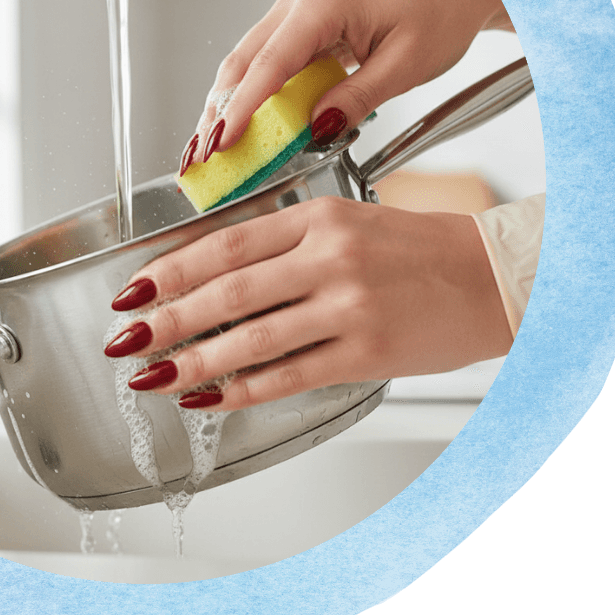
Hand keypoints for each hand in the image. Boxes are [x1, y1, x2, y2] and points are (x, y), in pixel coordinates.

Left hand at [105, 197, 511, 410]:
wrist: (489, 277)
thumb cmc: (416, 249)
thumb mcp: (346, 221)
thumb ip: (283, 242)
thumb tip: (211, 275)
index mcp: (318, 217)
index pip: (225, 244)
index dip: (170, 270)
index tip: (133, 289)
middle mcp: (329, 258)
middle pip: (227, 292)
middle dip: (166, 319)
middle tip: (125, 339)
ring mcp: (348, 307)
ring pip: (250, 338)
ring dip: (193, 361)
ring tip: (154, 376)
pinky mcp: (365, 353)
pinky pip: (289, 375)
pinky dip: (243, 389)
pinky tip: (210, 397)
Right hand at [181, 0, 512, 172]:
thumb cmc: (439, 13)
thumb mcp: (404, 66)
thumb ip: (354, 98)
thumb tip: (313, 129)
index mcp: (322, 4)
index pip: (268, 66)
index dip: (239, 110)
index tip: (220, 144)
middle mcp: (298, 3)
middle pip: (241, 64)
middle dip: (217, 113)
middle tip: (201, 158)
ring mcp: (294, 13)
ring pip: (245, 65)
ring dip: (226, 108)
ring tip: (211, 150)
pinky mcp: (299, 29)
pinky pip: (264, 66)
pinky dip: (248, 98)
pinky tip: (239, 127)